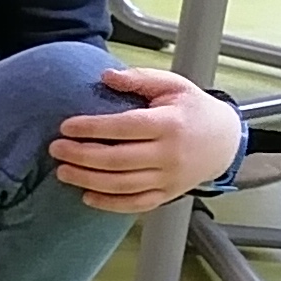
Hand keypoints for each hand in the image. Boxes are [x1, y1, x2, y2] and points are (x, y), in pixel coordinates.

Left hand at [51, 67, 240, 211]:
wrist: (225, 141)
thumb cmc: (193, 110)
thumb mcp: (173, 85)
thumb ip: (139, 79)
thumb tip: (106, 76)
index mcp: (169, 124)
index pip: (124, 127)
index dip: (92, 128)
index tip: (66, 126)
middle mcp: (170, 154)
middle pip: (117, 160)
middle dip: (81, 156)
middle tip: (56, 149)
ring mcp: (170, 178)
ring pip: (122, 185)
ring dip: (88, 180)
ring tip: (63, 171)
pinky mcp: (168, 194)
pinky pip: (136, 204)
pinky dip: (110, 204)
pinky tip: (87, 196)